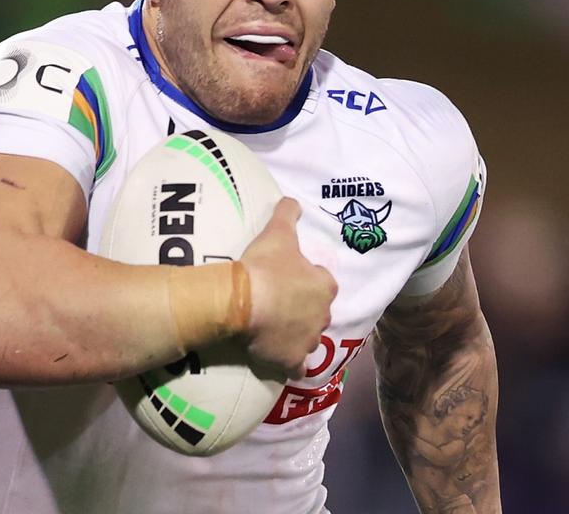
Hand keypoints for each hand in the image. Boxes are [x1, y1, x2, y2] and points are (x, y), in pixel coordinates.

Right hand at [240, 198, 336, 378]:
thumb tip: (293, 201)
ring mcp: (308, 341)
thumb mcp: (278, 231)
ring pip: (309, 339)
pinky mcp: (292, 361)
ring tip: (274, 329)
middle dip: (304, 309)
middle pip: (317, 312)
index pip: (323, 283)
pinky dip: (291, 364)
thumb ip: (288, 213)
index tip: (288, 278)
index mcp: (324, 286)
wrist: (244, 301)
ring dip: (297, 335)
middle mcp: (323, 316)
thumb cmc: (265, 265)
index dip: (307, 280)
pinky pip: (296, 367)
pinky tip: (278, 359)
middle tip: (278, 303)